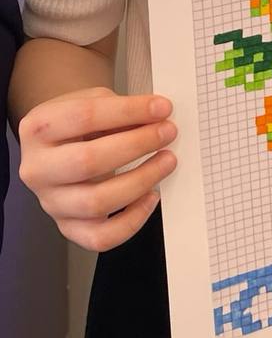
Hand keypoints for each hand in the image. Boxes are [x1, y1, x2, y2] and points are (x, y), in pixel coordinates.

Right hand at [18, 86, 176, 251]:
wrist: (59, 145)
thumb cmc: (79, 123)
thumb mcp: (92, 101)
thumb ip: (121, 109)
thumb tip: (158, 120)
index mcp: (38, 128)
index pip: (84, 117)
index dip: (128, 111)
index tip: (161, 108)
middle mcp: (38, 169)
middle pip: (88, 161)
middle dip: (136, 145)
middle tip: (167, 133)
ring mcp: (51, 202)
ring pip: (97, 202)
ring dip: (141, 180)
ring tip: (166, 160)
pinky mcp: (68, 227)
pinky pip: (101, 237)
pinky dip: (132, 220)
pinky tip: (150, 196)